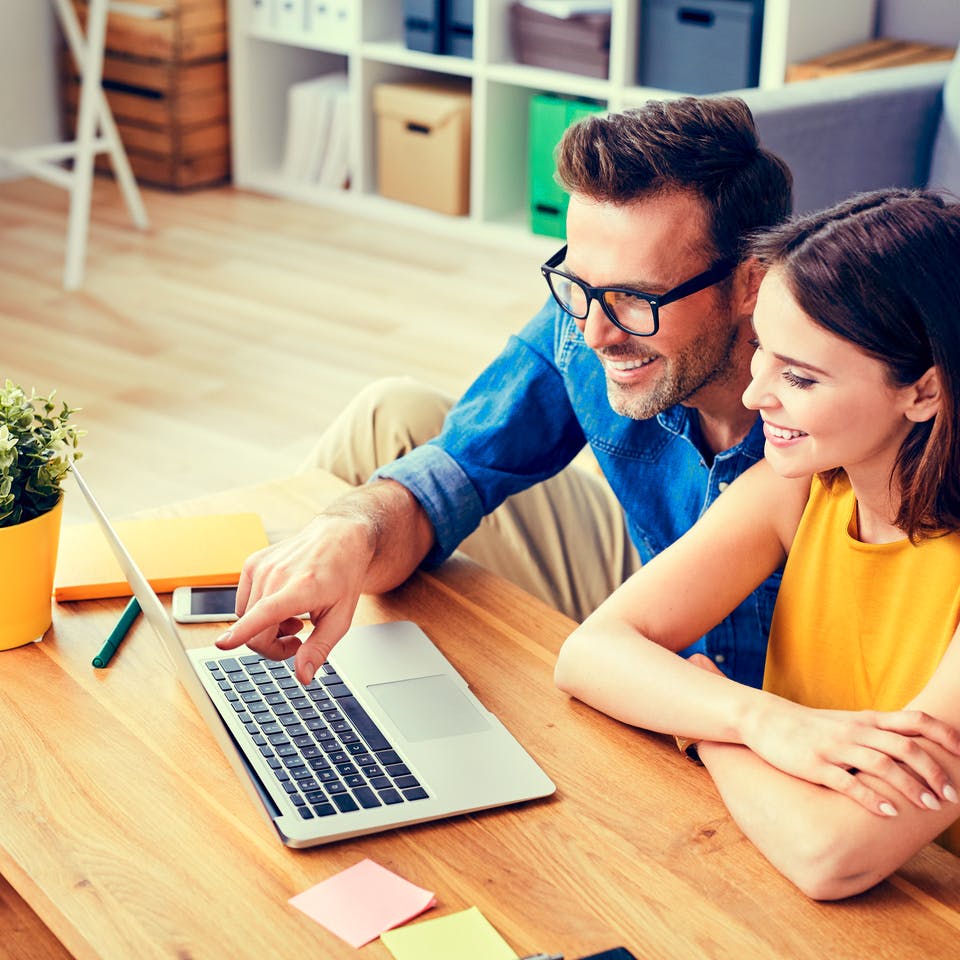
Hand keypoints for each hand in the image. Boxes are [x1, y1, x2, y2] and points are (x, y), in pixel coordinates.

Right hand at [215, 513, 374, 683]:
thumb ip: (319, 649)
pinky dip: (258, 612)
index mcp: (301, 588)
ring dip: (266, 629)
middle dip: (273, 647)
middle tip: (298, 642)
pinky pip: (243, 603)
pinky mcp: (251, 563)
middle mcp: (276, 574)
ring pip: (246, 619)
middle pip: (255, 631)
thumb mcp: (341, 618)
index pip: (266, 613)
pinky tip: (282, 606)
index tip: (222, 644)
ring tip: (295, 619)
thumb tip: (302, 677)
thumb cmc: (342, 576)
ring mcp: (260, 567)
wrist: (338, 538)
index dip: (243, 633)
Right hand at [742, 697, 959, 816]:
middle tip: (951, 796)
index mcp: (866, 719)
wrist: (764, 719)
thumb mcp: (846, 722)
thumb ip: (877, 732)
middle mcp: (855, 731)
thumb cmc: (809, 726)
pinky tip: (889, 814)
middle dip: (933, 772)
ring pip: (882, 765)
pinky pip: (849, 782)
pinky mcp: (816, 765)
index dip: (944, 735)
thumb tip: (913, 749)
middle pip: (905, 747)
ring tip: (928, 807)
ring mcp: (835, 748)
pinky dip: (872, 798)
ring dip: (910, 787)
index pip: (914, 721)